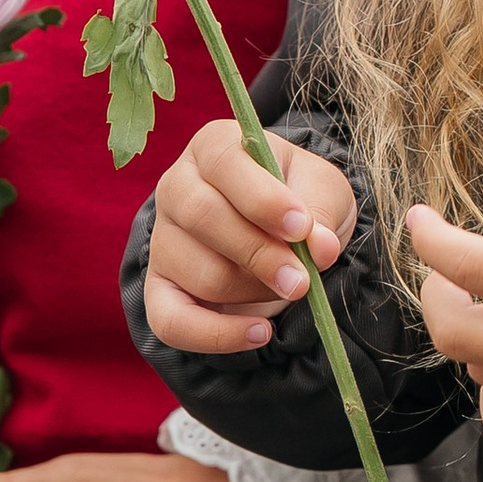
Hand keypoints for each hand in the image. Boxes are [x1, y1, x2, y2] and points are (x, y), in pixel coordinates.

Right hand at [143, 121, 357, 355]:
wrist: (284, 233)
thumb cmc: (301, 197)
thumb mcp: (323, 188)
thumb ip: (321, 211)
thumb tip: (319, 248)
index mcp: (214, 146)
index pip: (224, 164)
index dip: (262, 199)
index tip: (301, 228)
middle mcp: (177, 185)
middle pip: (203, 218)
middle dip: (260, 254)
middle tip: (303, 280)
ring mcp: (162, 239)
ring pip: (201, 273)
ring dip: (255, 290)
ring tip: (291, 287)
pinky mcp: (159, 288)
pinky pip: (171, 322)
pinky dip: (216, 336)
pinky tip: (258, 333)